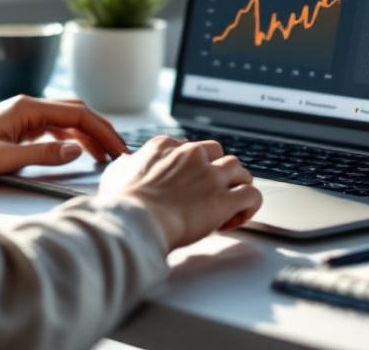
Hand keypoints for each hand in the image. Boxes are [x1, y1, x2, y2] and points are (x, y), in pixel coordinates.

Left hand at [0, 96, 128, 177]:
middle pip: (77, 112)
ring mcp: (23, 113)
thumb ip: (42, 155)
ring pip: (66, 119)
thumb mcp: (3, 158)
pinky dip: (70, 137)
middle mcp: (28, 105)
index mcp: (28, 108)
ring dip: (87, 134)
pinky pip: (53, 126)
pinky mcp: (17, 124)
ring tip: (104, 155)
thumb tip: (77, 151)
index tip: (119, 150)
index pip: (78, 116)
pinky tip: (76, 150)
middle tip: (119, 153)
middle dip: (101, 131)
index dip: (102, 132)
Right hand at [100, 136, 262, 250]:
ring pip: (239, 170)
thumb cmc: (122, 203)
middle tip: (210, 191)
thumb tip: (127, 164)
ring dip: (237, 185)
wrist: (135, 221)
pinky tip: (236, 217)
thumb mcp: (116, 174)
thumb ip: (126, 166)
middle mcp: (191, 155)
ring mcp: (210, 176)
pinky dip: (249, 206)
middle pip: (217, 154)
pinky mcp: (225, 199)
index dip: (191, 167)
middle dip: (217, 171)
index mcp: (166, 147)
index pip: (189, 147)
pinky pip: (251, 194)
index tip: (187, 184)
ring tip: (229, 203)